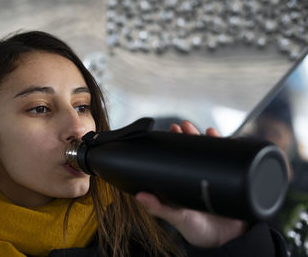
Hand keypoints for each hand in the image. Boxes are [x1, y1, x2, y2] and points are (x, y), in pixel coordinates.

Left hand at [135, 121, 247, 247]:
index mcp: (182, 185)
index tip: (167, 133)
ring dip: (203, 137)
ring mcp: (213, 179)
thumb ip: (160, 209)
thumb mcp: (178, 219)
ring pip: (208, 153)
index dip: (171, 145)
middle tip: (181, 126)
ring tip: (197, 128)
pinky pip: (227, 160)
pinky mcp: (229, 180)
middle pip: (191, 152)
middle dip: (186, 136)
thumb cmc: (201, 233)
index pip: (175, 160)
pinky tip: (217, 135)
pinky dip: (224, 145)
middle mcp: (196, 179)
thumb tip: (139, 196)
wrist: (231, 243)